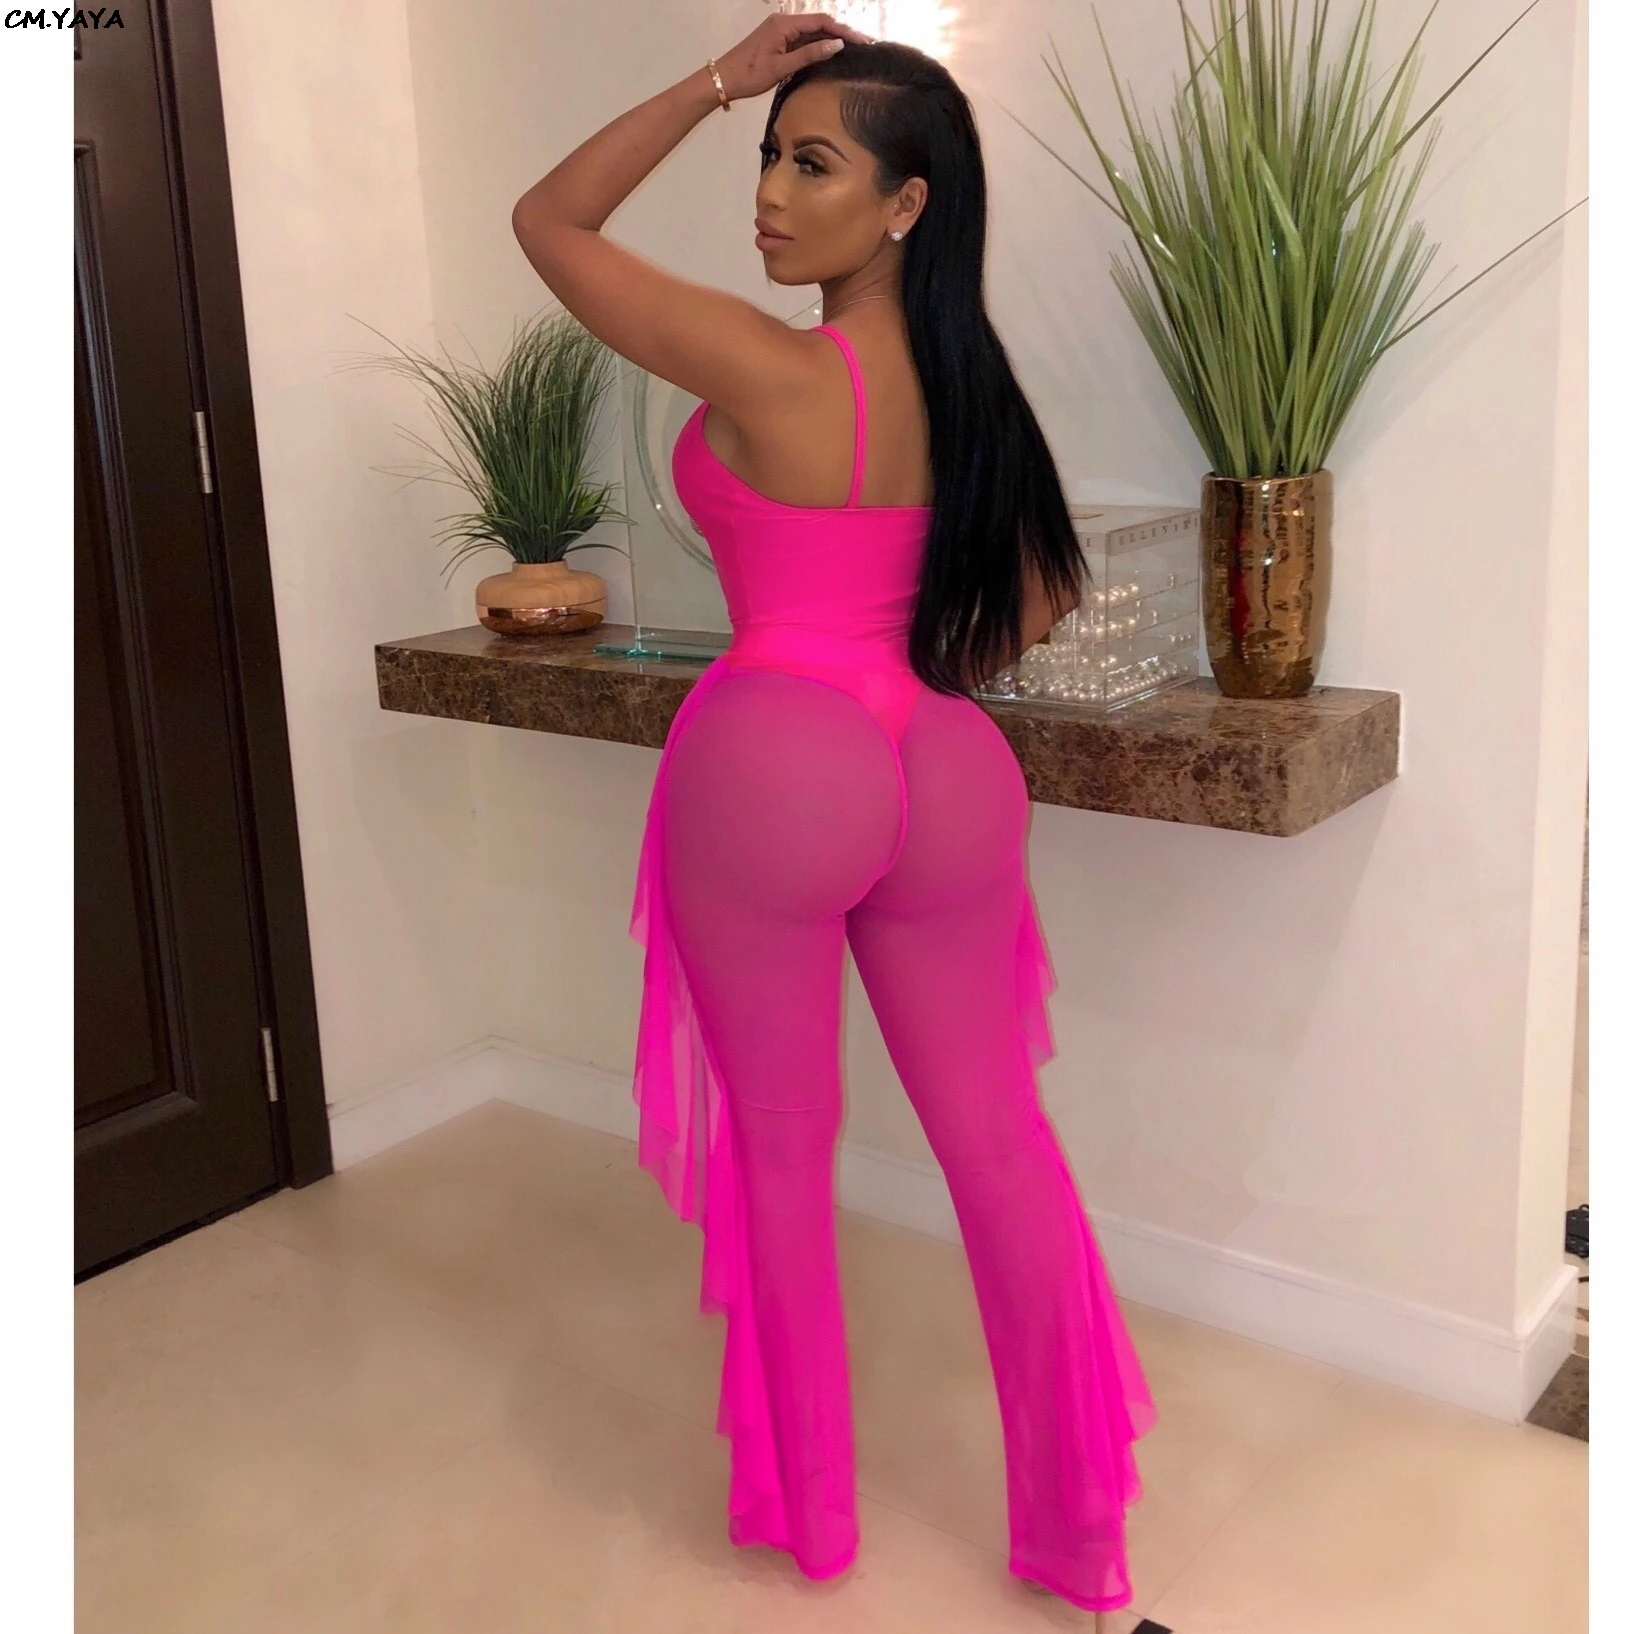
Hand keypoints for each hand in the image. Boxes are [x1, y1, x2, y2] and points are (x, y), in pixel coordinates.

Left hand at [712, 11, 873, 103]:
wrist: (723, 79)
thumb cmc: (750, 75)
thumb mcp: (782, 67)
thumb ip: (810, 55)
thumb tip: (837, 44)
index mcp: (785, 24)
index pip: (821, 22)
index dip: (843, 30)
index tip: (861, 40)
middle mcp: (784, 22)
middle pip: (818, 23)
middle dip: (841, 32)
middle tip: (863, 44)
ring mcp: (780, 30)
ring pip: (811, 31)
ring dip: (831, 38)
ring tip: (852, 48)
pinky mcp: (777, 40)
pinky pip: (802, 39)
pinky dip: (817, 44)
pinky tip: (830, 52)